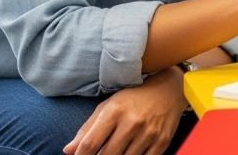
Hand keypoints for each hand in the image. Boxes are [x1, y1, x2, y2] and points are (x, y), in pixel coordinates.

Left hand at [63, 68, 187, 154]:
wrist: (169, 89)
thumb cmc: (134, 98)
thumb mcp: (108, 106)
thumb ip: (87, 128)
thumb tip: (69, 151)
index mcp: (114, 111)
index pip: (90, 144)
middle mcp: (131, 122)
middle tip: (100, 154)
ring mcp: (148, 133)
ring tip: (115, 152)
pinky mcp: (162, 141)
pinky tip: (129, 153)